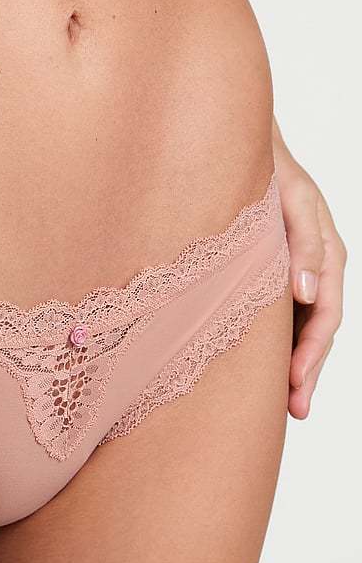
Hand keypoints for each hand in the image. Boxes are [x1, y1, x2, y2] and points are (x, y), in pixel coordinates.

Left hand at [272, 119, 347, 420]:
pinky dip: (273, 346)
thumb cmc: (269, 172)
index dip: (313, 356)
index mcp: (327, 255)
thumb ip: (303, 245)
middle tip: (293, 412)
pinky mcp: (270, 274)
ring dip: (292, 366)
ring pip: (299, 330)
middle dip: (307, 375)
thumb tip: (309, 293)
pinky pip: (278, 318)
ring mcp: (293, 274)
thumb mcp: (292, 201)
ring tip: (281, 404)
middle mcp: (313, 270)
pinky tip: (260, 369)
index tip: (296, 388)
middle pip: (316, 333)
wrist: (236, 150)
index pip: (326, 318)